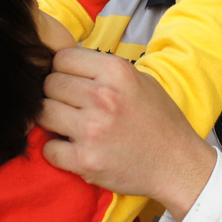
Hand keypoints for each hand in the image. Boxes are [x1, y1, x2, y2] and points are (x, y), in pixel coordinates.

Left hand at [38, 48, 215, 220]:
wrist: (177, 163)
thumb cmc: (158, 119)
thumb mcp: (138, 80)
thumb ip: (103, 70)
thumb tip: (63, 64)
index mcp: (116, 71)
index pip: (62, 58)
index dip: (63, 70)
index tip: (72, 82)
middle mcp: (102, 96)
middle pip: (50, 84)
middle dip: (56, 94)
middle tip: (72, 106)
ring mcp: (92, 129)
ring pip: (44, 113)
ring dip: (53, 120)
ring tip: (71, 125)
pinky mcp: (85, 160)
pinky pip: (49, 149)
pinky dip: (57, 151)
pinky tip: (74, 148)